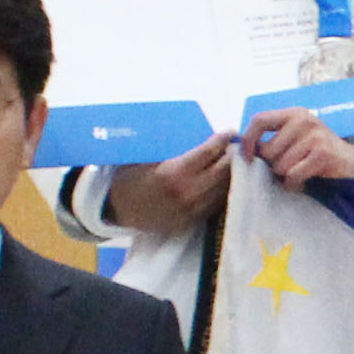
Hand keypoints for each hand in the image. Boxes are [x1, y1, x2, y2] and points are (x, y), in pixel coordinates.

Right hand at [102, 134, 236, 232]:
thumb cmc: (129, 177)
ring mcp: (190, 210)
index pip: (208, 153)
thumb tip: (198, 133)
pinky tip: (228, 180)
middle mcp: (185, 193)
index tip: (230, 132)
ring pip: (223, 190)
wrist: (115, 209)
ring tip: (238, 161)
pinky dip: (224, 190)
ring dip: (233, 174)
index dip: (222, 140)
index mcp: (172, 173)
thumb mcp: (146, 157)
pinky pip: (216, 204)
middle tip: (238, 145)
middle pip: (223, 172)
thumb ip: (172, 148)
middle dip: (233, 156)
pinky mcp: (191, 221)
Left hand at [240, 106, 353, 185]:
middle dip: (273, 166)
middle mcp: (304, 120)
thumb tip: (244, 150)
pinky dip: (295, 184)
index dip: (249, 140)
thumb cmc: (321, 155)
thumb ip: (275, 139)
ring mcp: (314, 136)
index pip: (259, 120)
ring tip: (300, 174)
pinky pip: (293, 175)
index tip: (248, 157)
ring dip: (286, 176)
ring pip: (280, 165)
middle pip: (268, 150)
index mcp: (294, 114)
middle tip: (289, 169)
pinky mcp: (322, 154)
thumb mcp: (298, 139)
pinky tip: (304, 182)